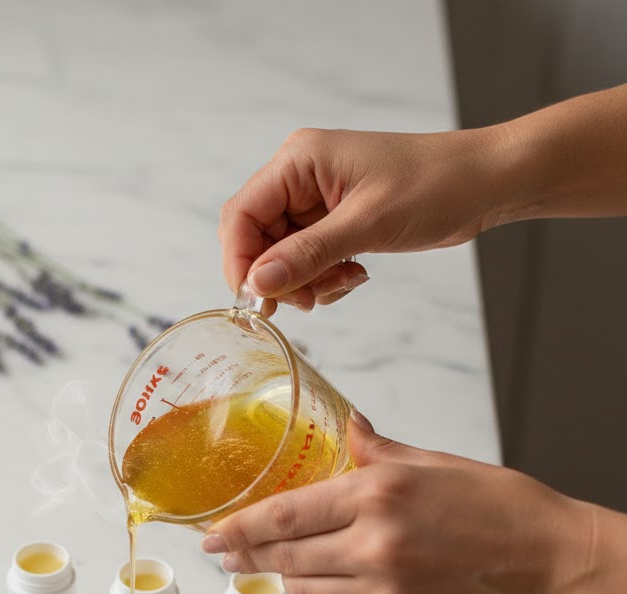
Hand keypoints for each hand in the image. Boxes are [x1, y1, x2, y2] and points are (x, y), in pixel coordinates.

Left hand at [200, 414, 592, 593]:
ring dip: (288, 582)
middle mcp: (375, 543)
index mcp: (379, 493)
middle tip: (234, 555)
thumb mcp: (436, 465)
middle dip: (252, 556)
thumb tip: (347, 427)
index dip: (239, 528)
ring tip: (287, 570)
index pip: (285, 513)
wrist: (556, 563)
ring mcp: (388, 590)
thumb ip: (378, 451)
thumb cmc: (503, 508)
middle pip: (285, 556)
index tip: (212, 535)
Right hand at [219, 125, 504, 310]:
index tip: (254, 300)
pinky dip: (322, 278)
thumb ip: (307, 254)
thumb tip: (257, 282)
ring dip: (304, 281)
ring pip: (280, 256)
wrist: (486, 183)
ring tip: (344, 283)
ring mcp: (315, 200)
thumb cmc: (436, 184)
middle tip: (304, 301)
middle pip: (256, 239)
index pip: (242, 214)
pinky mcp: (333, 221)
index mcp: (299, 161)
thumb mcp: (368, 223)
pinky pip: (306, 260)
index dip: (239, 260)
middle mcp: (300, 177)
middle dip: (275, 276)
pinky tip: (353, 275)